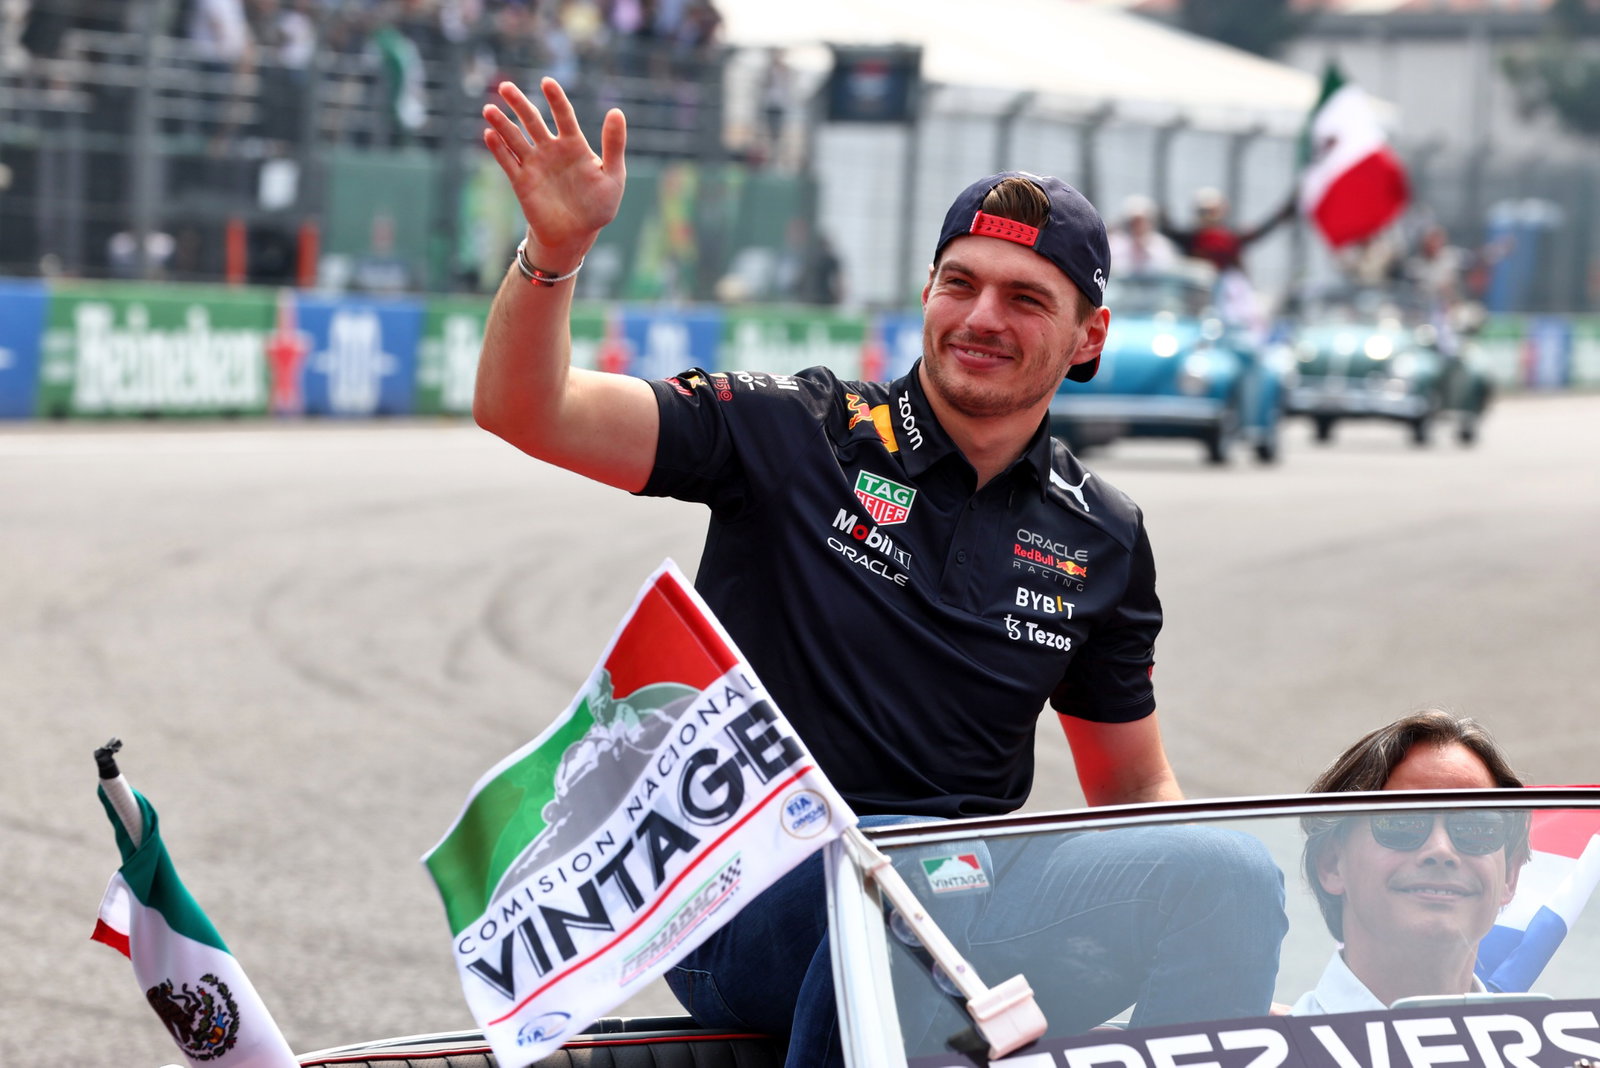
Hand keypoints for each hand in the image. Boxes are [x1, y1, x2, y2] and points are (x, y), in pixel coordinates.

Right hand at [482, 77, 626, 266]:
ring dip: (501, 123)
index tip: (547, 82)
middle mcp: (551, 150)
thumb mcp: (613, 176)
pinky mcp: (521, 182)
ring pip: (514, 138)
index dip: (555, 99)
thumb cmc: (598, 207)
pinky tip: (489, 135)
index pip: (563, 115)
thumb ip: (614, 145)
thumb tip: (616, 111)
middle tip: (505, 87)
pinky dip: (498, 149)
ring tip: (489, 108)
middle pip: (532, 120)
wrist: (576, 236)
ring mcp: (534, 164)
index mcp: (574, 145)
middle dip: (518, 103)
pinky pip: (507, 162)